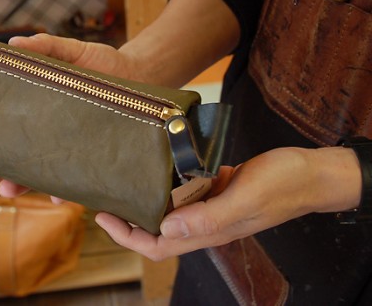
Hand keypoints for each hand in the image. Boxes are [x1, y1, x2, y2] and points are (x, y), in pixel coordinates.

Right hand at [0, 33, 135, 197]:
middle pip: (10, 155)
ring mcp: (64, 146)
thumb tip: (13, 43)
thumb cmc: (105, 63)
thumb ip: (47, 47)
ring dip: (18, 184)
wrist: (142, 76)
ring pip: (34, 172)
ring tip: (6, 191)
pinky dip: (61, 189)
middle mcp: (44, 130)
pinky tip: (54, 195)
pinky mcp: (87, 157)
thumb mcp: (73, 51)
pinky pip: (70, 179)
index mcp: (34, 108)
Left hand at [94, 146, 361, 260]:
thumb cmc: (282, 185)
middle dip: (129, 221)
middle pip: (157, 231)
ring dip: (145, 201)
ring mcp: (211, 205)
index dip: (128, 236)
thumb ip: (209, 218)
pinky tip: (157, 166)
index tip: (104, 216)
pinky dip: (168, 183)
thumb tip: (166, 228)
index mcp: (208, 231)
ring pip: (169, 211)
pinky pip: (185, 191)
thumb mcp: (245, 200)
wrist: (309, 172)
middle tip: (106, 198)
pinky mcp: (216, 188)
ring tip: (124, 181)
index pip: (158, 246)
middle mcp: (205, 222)